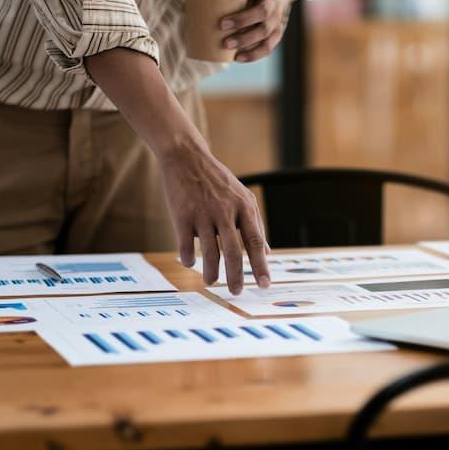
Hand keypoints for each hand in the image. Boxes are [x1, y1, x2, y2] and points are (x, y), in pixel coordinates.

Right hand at [159, 140, 269, 293]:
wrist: (187, 158)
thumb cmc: (217, 181)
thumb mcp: (243, 198)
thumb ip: (255, 225)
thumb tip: (267, 253)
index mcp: (244, 207)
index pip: (255, 242)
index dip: (260, 266)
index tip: (264, 285)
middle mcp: (225, 211)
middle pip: (233, 252)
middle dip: (236, 276)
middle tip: (236, 292)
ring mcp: (203, 213)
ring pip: (209, 252)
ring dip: (211, 272)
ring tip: (211, 282)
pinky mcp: (182, 215)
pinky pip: (185, 244)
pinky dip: (188, 258)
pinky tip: (189, 264)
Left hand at [220, 0, 293, 62]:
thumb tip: (185, 8)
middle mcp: (274, 1)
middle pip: (263, 11)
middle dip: (243, 19)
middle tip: (222, 24)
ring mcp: (277, 19)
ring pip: (266, 31)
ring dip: (246, 39)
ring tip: (227, 45)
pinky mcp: (276, 34)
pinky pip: (268, 47)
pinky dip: (253, 54)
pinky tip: (238, 58)